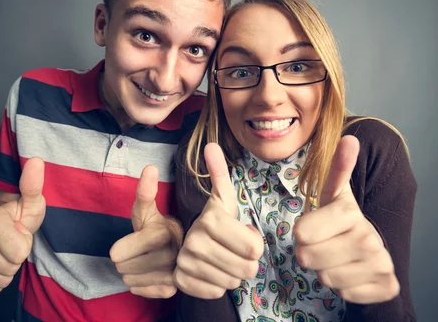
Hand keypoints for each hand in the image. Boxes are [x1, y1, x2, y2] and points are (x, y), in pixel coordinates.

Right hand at [0, 157, 45, 294]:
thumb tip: (36, 161)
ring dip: (4, 272)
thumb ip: (33, 185)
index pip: (18, 253)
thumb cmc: (17, 217)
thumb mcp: (31, 203)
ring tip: (0, 254)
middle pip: (6, 269)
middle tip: (9, 245)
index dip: (23, 246)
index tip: (17, 233)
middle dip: (14, 261)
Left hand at [110, 165, 182, 298]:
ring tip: (143, 262)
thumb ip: (144, 191)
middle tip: (138, 251)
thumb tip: (150, 167)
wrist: (180, 244)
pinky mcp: (175, 288)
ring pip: (131, 281)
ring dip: (133, 273)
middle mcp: (172, 254)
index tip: (131, 242)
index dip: (120, 248)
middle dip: (126, 261)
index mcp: (162, 233)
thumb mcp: (146, 208)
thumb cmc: (155, 225)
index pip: (119, 253)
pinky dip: (141, 286)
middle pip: (124, 269)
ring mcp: (175, 273)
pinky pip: (143, 292)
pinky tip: (149, 274)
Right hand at [173, 143, 263, 298]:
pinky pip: (216, 292)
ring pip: (232, 282)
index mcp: (210, 219)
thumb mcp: (221, 198)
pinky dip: (217, 285)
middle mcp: (194, 242)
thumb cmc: (214, 222)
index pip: (255, 248)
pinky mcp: (182, 282)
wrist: (182, 243)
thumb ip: (219, 173)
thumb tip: (210, 145)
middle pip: (247, 269)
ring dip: (232, 273)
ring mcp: (186, 263)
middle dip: (246, 262)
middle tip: (233, 250)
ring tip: (222, 259)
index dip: (254, 245)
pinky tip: (210, 271)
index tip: (241, 235)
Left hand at [294, 135, 399, 303]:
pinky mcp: (387, 287)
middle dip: (310, 254)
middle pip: (309, 258)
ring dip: (325, 270)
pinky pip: (345, 294)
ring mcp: (381, 265)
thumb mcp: (333, 194)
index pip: (302, 234)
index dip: (302, 233)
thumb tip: (349, 138)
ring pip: (326, 278)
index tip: (311, 228)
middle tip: (323, 244)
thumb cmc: (340, 219)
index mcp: (351, 215)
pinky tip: (350, 272)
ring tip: (336, 256)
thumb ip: (336, 168)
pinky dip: (343, 287)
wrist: (370, 247)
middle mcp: (371, 240)